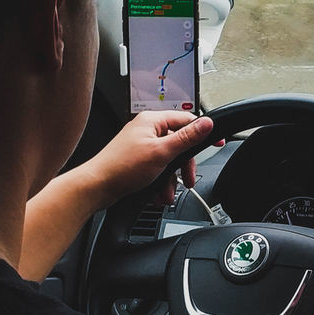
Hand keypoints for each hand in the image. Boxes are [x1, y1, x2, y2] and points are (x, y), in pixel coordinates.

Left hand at [80, 111, 214, 208]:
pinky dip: (161, 183)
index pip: (187, 120)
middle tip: (188, 179)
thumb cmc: (122, 167)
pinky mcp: (138, 161)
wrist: (97, 187)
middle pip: (180, 144)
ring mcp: (142, 146)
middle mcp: (147, 130)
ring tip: (167, 192)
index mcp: (153, 121)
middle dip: (184, 166)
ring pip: (170, 160)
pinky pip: (159, 169)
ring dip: (172, 179)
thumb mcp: (162, 152)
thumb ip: (187, 138)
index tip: (216, 143)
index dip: (203, 133)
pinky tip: (158, 194)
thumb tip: (207, 124)